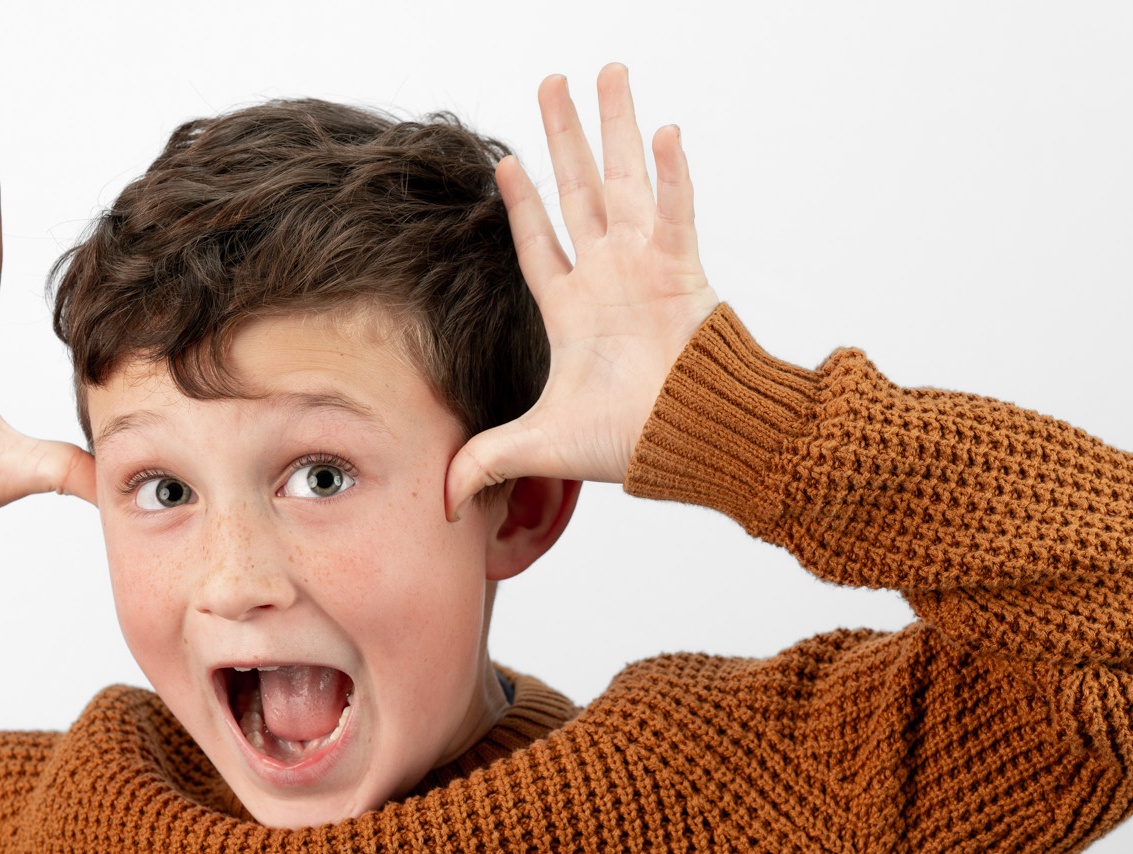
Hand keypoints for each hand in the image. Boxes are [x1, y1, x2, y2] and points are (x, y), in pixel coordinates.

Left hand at [445, 65, 719, 519]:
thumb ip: (486, 460)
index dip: (523, 204)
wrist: (691, 444)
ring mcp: (648, 267)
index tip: (506, 162)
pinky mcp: (684, 271)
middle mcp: (609, 277)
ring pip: (627, 180)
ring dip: (616, 126)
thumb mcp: (540, 447)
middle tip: (552, 81)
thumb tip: (441, 501)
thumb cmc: (630, 442)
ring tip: (607, 73)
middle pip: (581, 189)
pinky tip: (662, 127)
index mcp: (574, 310)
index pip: (540, 244)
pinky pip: (677, 211)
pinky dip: (671, 172)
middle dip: (564, 136)